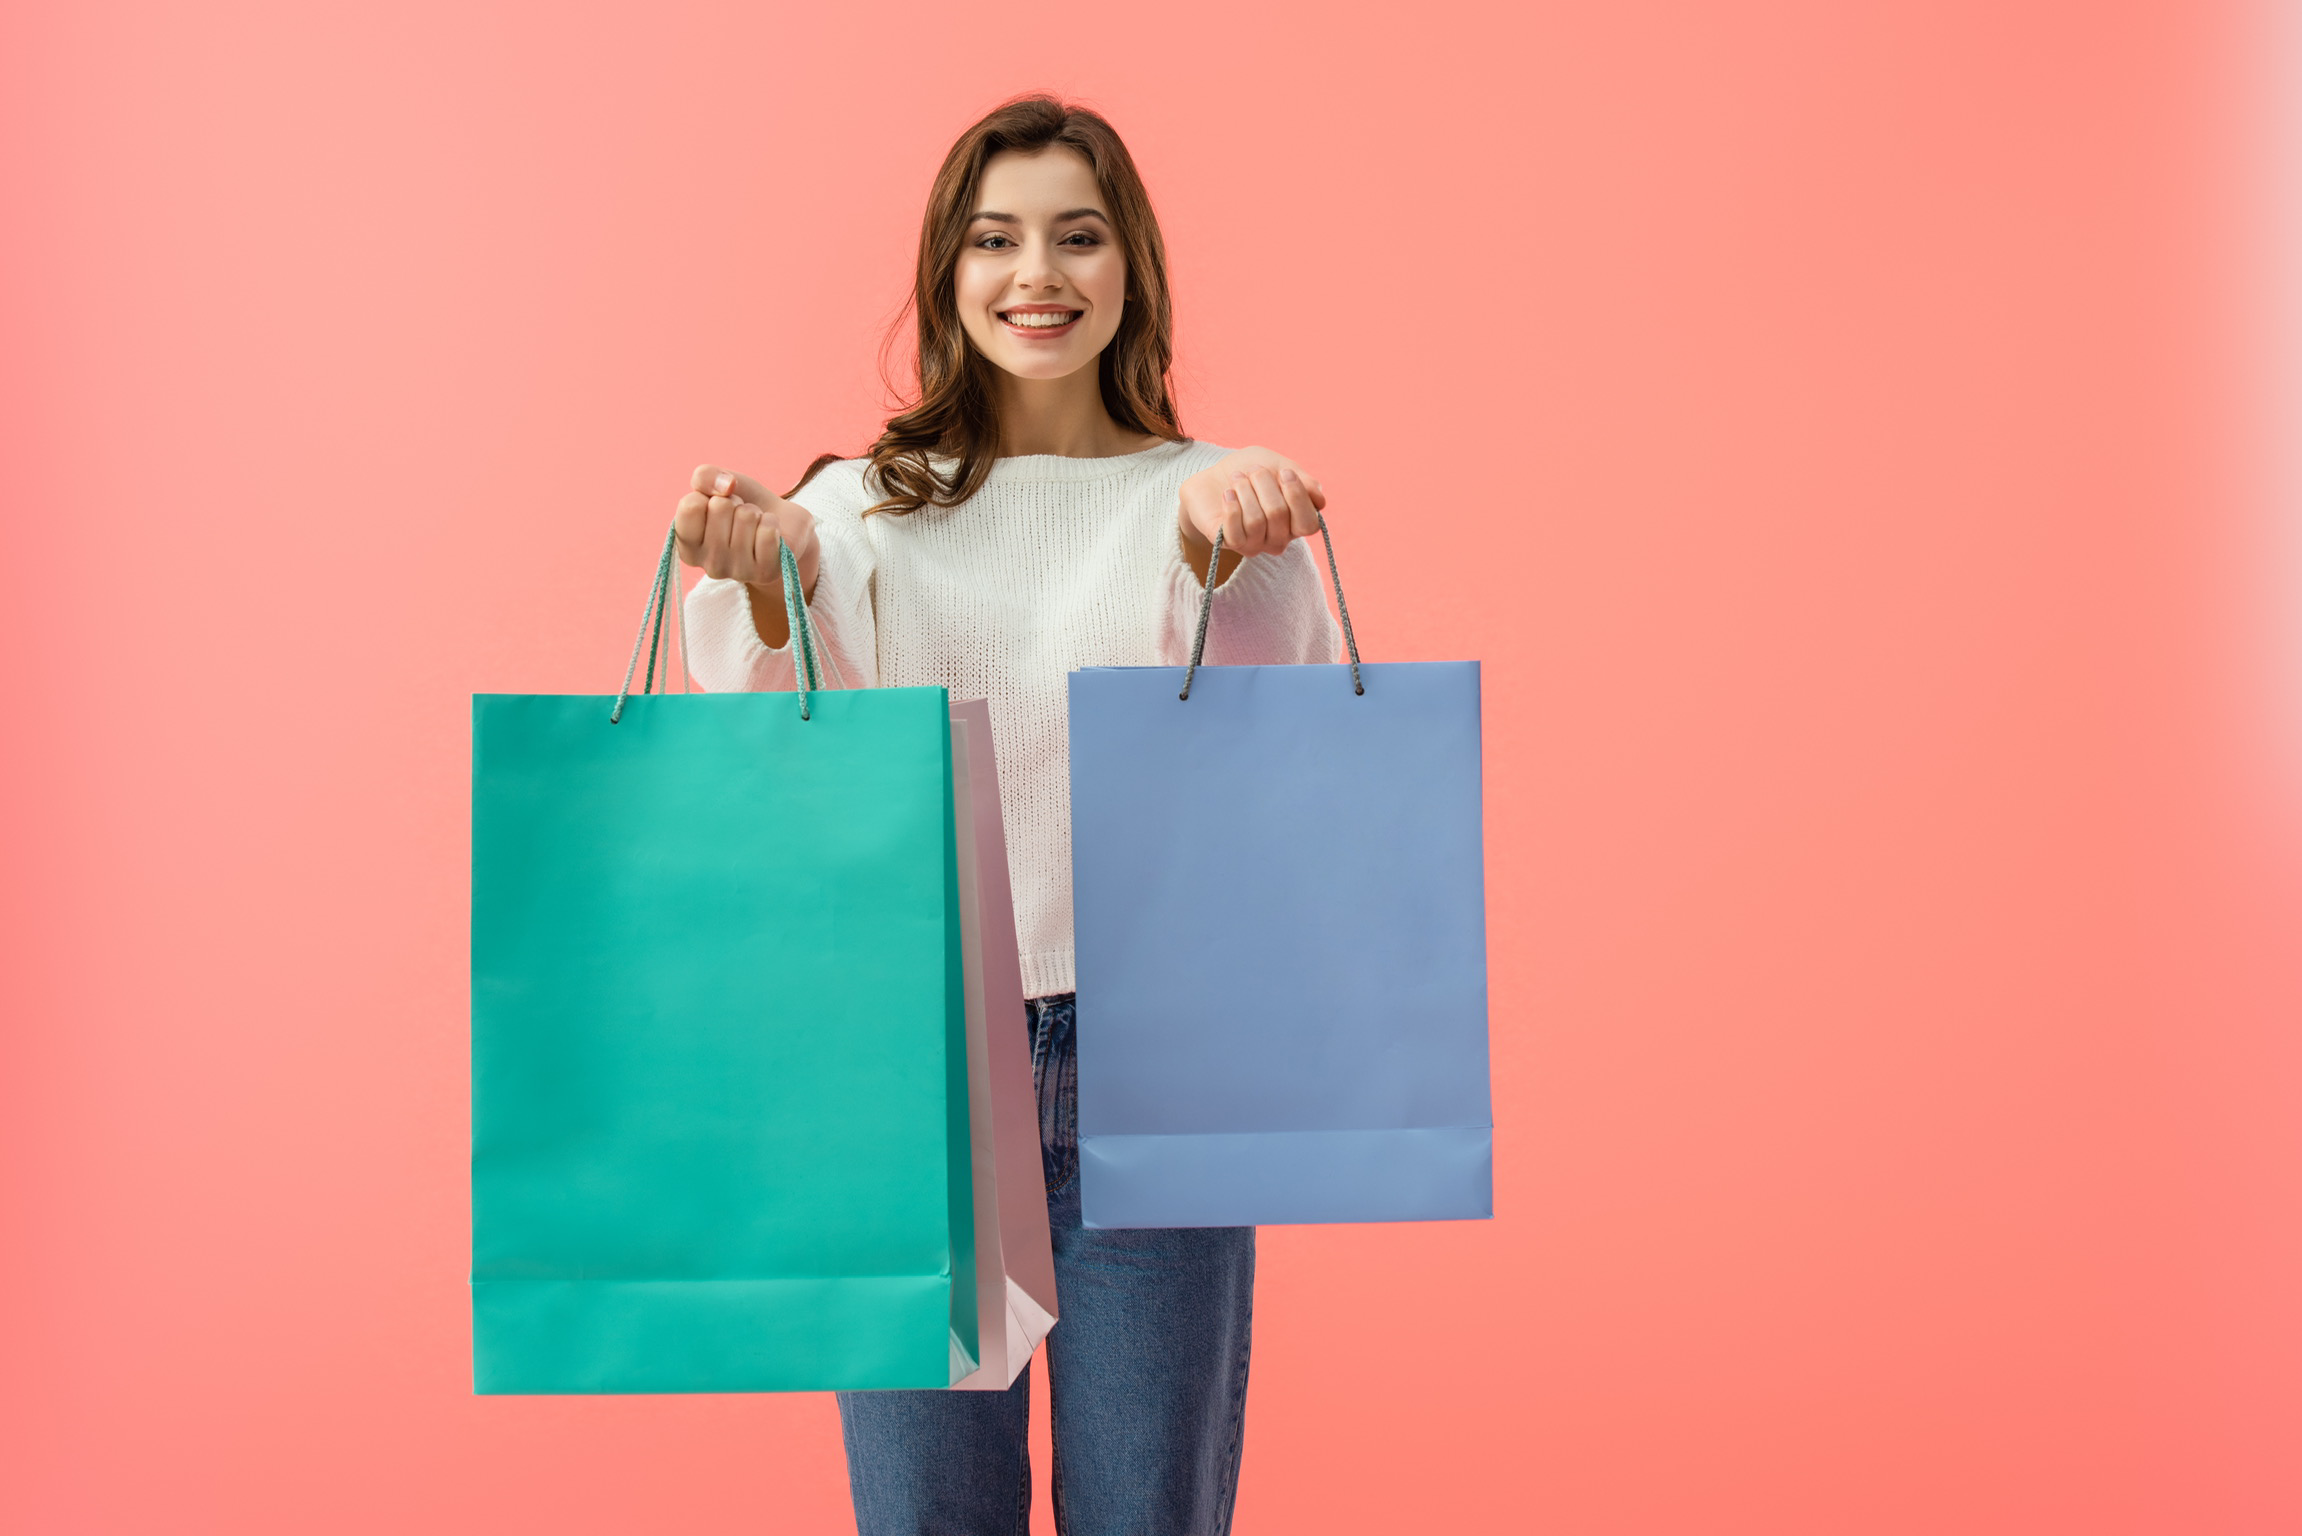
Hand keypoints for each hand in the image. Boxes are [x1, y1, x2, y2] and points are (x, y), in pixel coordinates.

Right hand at [672, 465, 818, 598]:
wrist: (780, 523)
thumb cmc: (742, 506)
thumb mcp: (717, 485)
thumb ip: (705, 477)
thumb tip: (726, 485)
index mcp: (688, 546)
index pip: (690, 506)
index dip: (708, 495)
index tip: (715, 505)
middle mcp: (709, 564)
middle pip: (719, 507)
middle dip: (734, 502)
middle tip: (739, 516)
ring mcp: (737, 571)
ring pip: (746, 517)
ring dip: (754, 512)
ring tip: (754, 526)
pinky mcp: (765, 572)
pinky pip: (767, 531)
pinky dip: (771, 521)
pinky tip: (770, 534)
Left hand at [1177, 448, 1326, 571]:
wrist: (1213, 476)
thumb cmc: (1250, 471)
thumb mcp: (1278, 464)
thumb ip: (1302, 479)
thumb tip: (1319, 497)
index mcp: (1296, 522)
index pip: (1309, 523)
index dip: (1297, 496)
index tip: (1284, 472)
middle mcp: (1278, 539)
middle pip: (1279, 515)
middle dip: (1264, 484)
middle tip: (1253, 470)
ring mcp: (1254, 545)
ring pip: (1255, 521)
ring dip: (1245, 491)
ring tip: (1237, 478)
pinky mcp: (1229, 544)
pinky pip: (1235, 532)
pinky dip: (1231, 506)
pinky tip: (1227, 494)